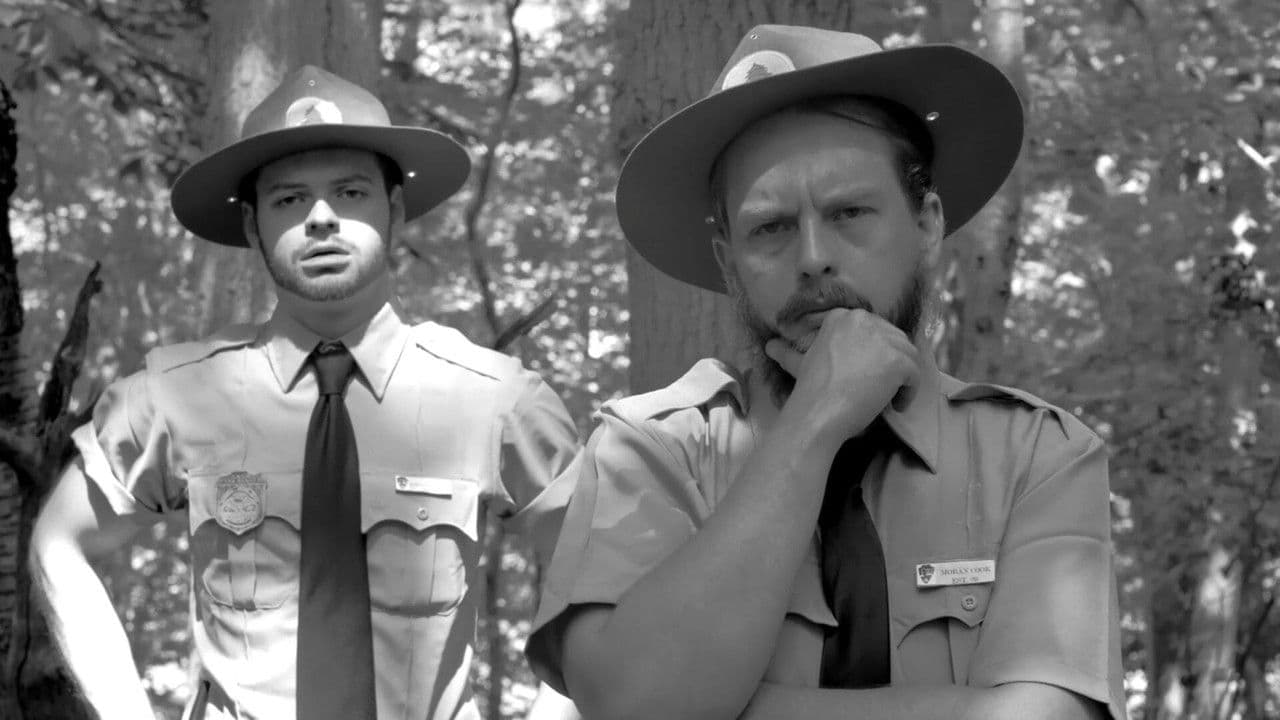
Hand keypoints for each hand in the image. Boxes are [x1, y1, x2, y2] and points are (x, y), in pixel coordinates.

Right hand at [764, 308, 918, 442]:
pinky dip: (909, 393)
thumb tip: (769, 345)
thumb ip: (788, 352)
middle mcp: (864, 320)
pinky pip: (915, 375)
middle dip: (890, 365)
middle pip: (894, 340)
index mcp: (842, 317)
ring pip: (908, 356)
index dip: (874, 356)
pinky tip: (893, 406)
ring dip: (901, 380)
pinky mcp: (899, 361)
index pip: (874, 331)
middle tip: (877, 390)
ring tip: (886, 399)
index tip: (865, 376)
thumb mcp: (799, 364)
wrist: (818, 413)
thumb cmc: (809, 391)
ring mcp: (883, 339)